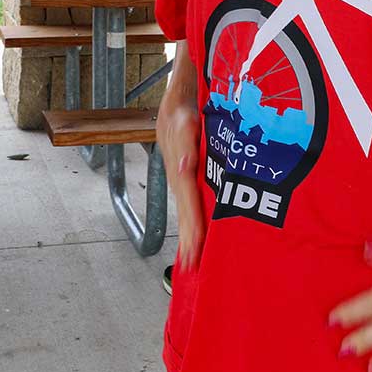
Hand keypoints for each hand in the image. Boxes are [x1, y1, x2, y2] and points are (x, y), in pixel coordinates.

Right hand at [157, 86, 204, 269]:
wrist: (175, 102)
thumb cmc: (183, 110)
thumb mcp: (185, 119)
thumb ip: (186, 141)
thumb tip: (183, 168)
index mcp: (181, 170)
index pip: (189, 204)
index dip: (193, 228)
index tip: (196, 251)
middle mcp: (179, 179)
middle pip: (185, 215)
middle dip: (189, 242)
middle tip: (192, 269)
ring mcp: (180, 181)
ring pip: (185, 213)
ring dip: (189, 237)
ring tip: (191, 262)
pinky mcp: (185, 179)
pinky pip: (188, 205)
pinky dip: (190, 223)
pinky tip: (195, 237)